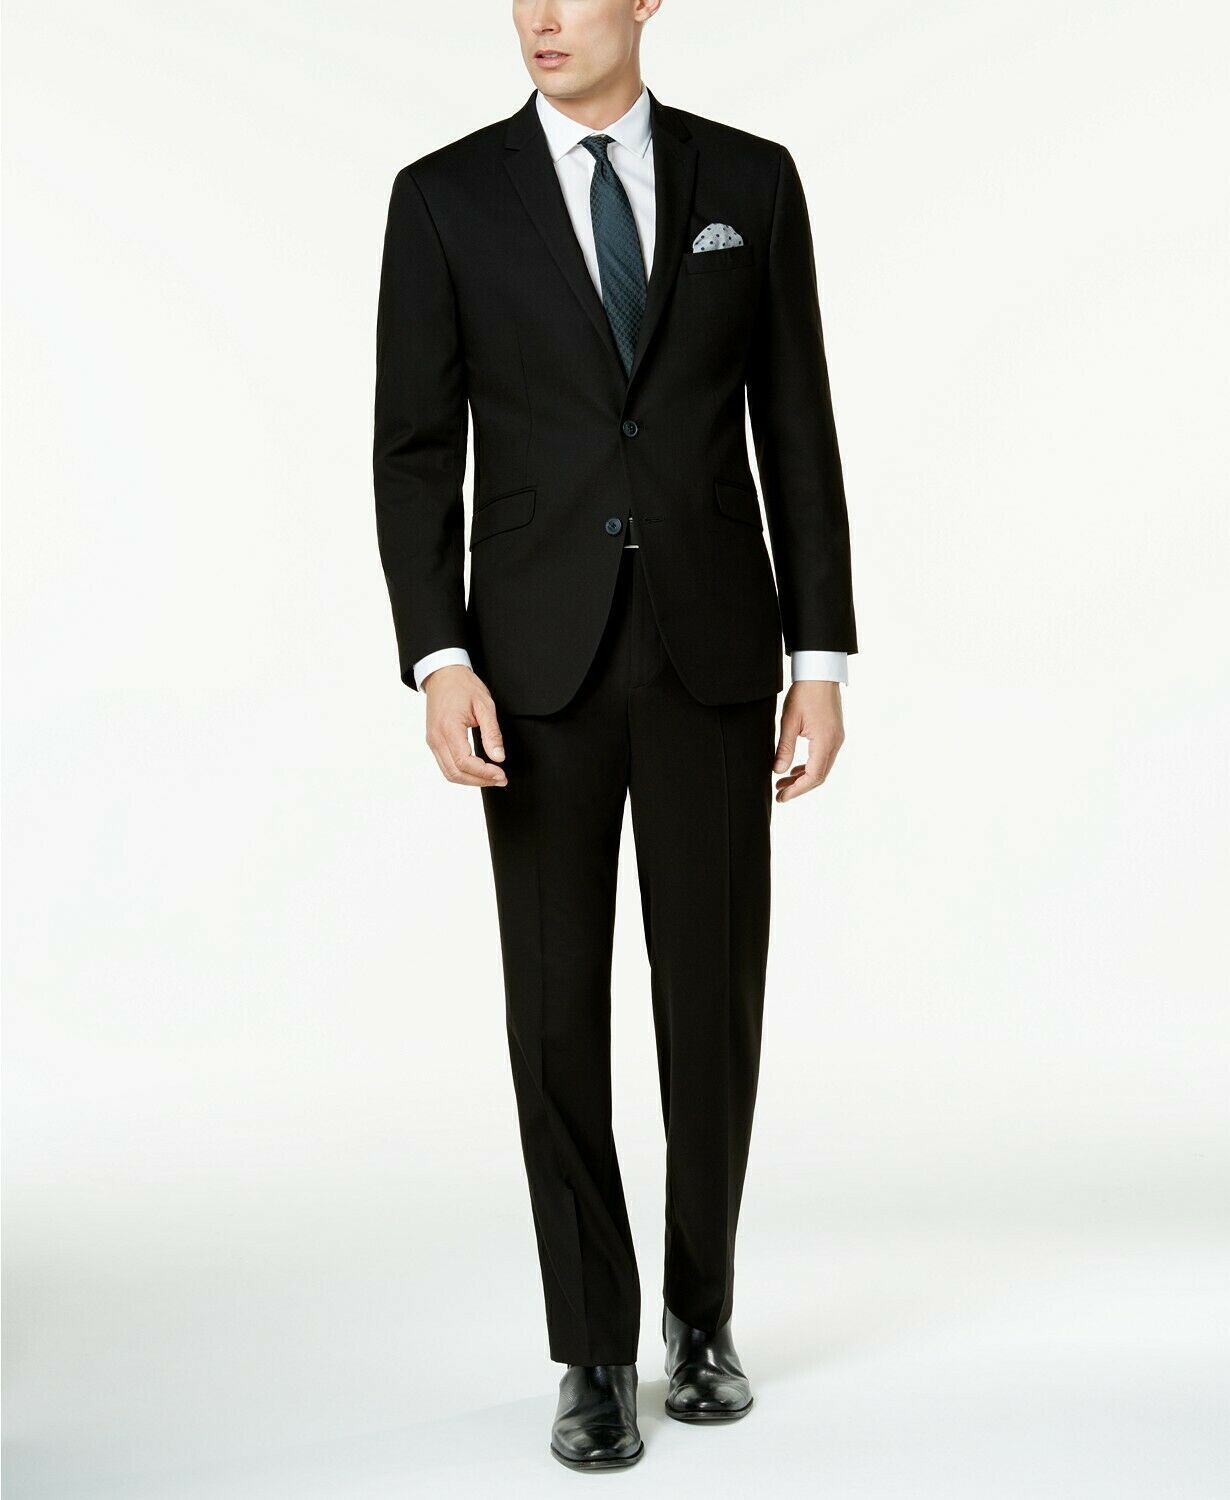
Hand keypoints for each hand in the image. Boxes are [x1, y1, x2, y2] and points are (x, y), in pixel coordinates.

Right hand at [422, 665, 507, 787]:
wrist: (443, 674)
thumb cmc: (463, 686)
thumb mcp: (485, 705)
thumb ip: (492, 733)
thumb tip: (498, 757)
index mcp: (448, 728)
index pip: (465, 762)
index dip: (484, 773)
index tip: (501, 774)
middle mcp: (436, 738)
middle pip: (455, 773)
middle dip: (480, 781)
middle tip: (500, 779)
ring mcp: (432, 741)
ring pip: (449, 773)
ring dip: (470, 780)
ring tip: (491, 777)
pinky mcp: (433, 741)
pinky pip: (445, 765)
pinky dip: (461, 772)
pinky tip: (477, 770)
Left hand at [773, 681, 843, 801]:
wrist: (820, 672)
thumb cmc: (804, 693)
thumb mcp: (789, 721)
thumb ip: (784, 749)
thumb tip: (778, 771)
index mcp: (825, 741)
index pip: (813, 776)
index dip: (797, 790)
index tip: (782, 796)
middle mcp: (835, 742)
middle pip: (819, 776)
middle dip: (799, 787)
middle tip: (780, 794)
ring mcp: (837, 738)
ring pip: (822, 767)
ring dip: (803, 778)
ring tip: (783, 783)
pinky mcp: (834, 733)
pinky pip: (824, 757)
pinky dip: (810, 766)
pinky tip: (795, 768)